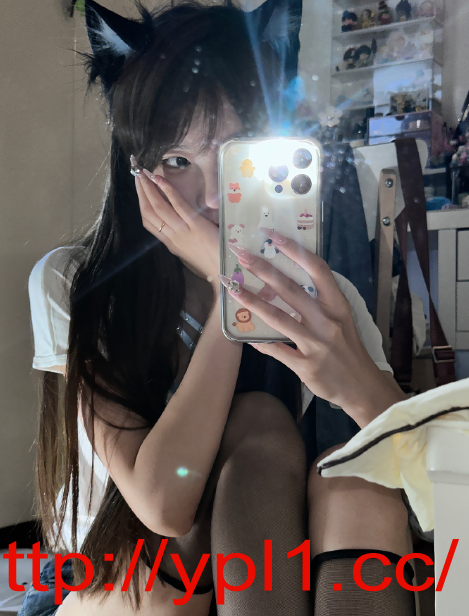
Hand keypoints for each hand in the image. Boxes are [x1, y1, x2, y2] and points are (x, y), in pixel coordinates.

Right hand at [135, 170, 219, 288]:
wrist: (224, 271)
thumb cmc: (211, 262)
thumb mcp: (190, 252)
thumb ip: (182, 239)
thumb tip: (178, 225)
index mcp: (170, 243)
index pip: (148, 222)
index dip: (141, 203)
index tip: (139, 189)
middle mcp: (172, 237)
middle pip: (149, 212)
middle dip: (141, 192)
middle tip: (137, 175)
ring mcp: (182, 231)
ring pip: (159, 207)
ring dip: (149, 188)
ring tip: (143, 173)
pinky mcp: (195, 225)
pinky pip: (177, 205)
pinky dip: (166, 190)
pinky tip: (160, 179)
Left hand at [224, 231, 403, 425]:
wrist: (361, 387)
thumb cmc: (348, 349)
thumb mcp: (341, 319)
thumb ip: (317, 302)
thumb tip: (283, 285)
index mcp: (337, 304)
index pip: (316, 269)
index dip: (294, 250)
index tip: (272, 234)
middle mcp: (327, 320)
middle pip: (290, 289)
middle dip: (262, 269)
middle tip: (240, 253)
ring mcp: (316, 344)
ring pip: (279, 318)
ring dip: (252, 302)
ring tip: (231, 288)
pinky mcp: (307, 366)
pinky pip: (278, 351)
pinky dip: (262, 344)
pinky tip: (246, 337)